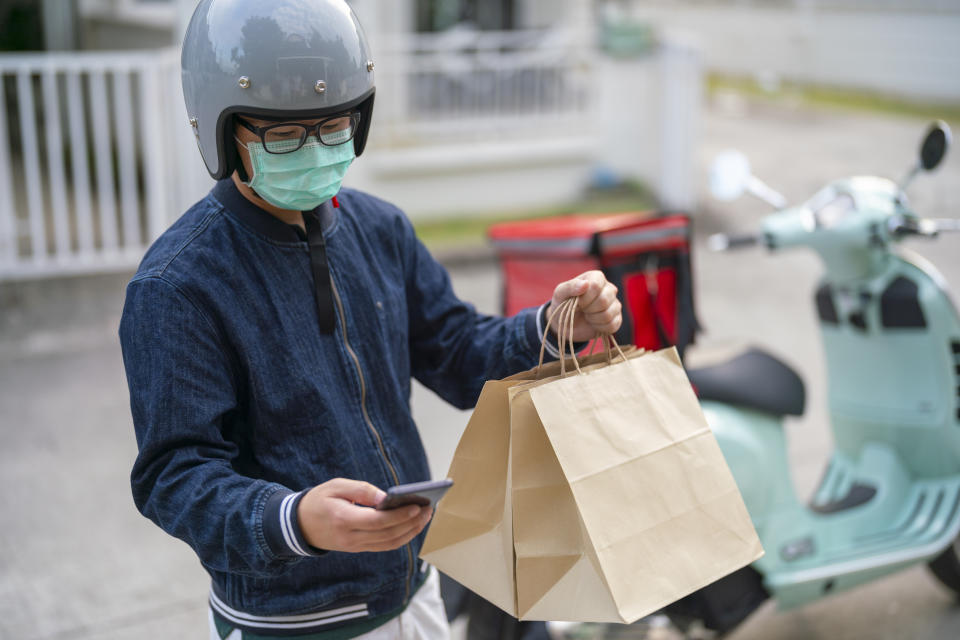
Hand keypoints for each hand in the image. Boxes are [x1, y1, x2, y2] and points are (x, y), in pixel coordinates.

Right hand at [297, 478, 432, 552]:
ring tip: (425, 516)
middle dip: (411, 523)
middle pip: (388, 535)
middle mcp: (350, 538)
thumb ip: (361, 490)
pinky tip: (412, 526)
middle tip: (428, 509)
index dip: (399, 516)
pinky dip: (401, 538)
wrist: (298, 525)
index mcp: (343, 519)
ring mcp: (354, 546)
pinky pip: (384, 546)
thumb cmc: (318, 500)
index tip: (416, 506)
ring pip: (389, 543)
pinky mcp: (358, 549)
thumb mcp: (335, 486)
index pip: (377, 522)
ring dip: (410, 532)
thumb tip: (386, 497)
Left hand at [548, 270, 622, 342]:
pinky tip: (593, 323)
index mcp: (596, 277)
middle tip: (582, 309)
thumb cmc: (563, 304)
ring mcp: (615, 304)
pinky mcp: (617, 319)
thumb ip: (570, 286)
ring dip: (593, 319)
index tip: (577, 302)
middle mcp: (609, 288)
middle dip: (588, 309)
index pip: (596, 286)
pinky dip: (599, 327)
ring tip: (587, 316)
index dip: (585, 298)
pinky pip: (613, 325)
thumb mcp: (560, 293)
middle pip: (604, 300)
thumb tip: (586, 283)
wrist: (565, 324)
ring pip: (608, 314)